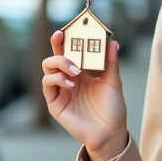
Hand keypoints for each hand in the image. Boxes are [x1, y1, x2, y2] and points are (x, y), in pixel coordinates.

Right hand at [43, 30, 127, 160]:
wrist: (110, 132)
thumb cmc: (112, 108)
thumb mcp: (113, 82)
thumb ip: (111, 62)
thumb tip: (113, 41)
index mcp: (83, 71)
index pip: (71, 50)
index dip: (67, 39)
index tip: (68, 28)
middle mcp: (69, 78)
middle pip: (55, 56)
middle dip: (57, 45)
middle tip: (62, 38)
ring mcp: (61, 90)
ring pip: (48, 68)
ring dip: (60, 63)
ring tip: (75, 70)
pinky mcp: (55, 103)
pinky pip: (48, 84)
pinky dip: (57, 78)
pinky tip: (71, 82)